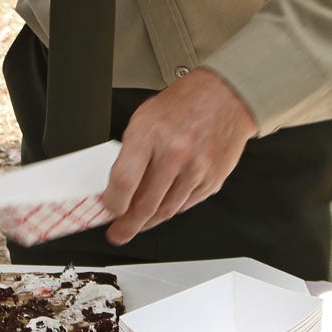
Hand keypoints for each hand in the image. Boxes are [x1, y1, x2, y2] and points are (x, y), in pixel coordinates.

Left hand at [101, 69, 256, 245]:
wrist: (224, 97)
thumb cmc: (181, 105)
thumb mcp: (143, 119)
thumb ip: (130, 152)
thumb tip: (117, 186)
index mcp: (149, 134)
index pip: (124, 181)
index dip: (112, 203)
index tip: (107, 210)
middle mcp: (175, 154)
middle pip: (145, 204)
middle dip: (128, 225)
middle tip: (118, 233)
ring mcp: (196, 170)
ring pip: (166, 210)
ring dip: (149, 221)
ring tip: (138, 223)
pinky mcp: (213, 181)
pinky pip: (186, 205)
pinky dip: (171, 210)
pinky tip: (163, 207)